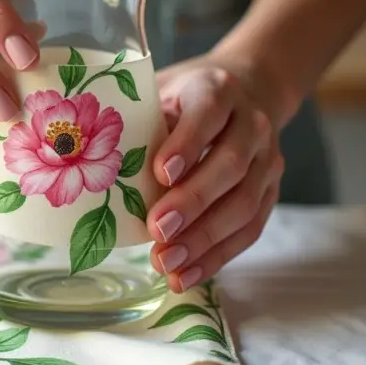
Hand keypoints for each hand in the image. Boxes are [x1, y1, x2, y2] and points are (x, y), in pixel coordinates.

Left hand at [147, 56, 285, 291]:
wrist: (248, 92)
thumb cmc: (185, 99)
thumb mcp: (160, 93)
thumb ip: (139, 121)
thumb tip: (95, 167)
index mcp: (218, 90)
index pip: (208, 113)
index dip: (187, 144)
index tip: (160, 173)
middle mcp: (251, 123)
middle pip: (231, 165)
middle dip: (193, 201)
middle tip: (157, 230)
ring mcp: (267, 160)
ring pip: (244, 203)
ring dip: (204, 239)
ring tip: (167, 263)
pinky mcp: (271, 192)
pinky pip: (250, 229)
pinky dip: (217, 256)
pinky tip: (186, 275)